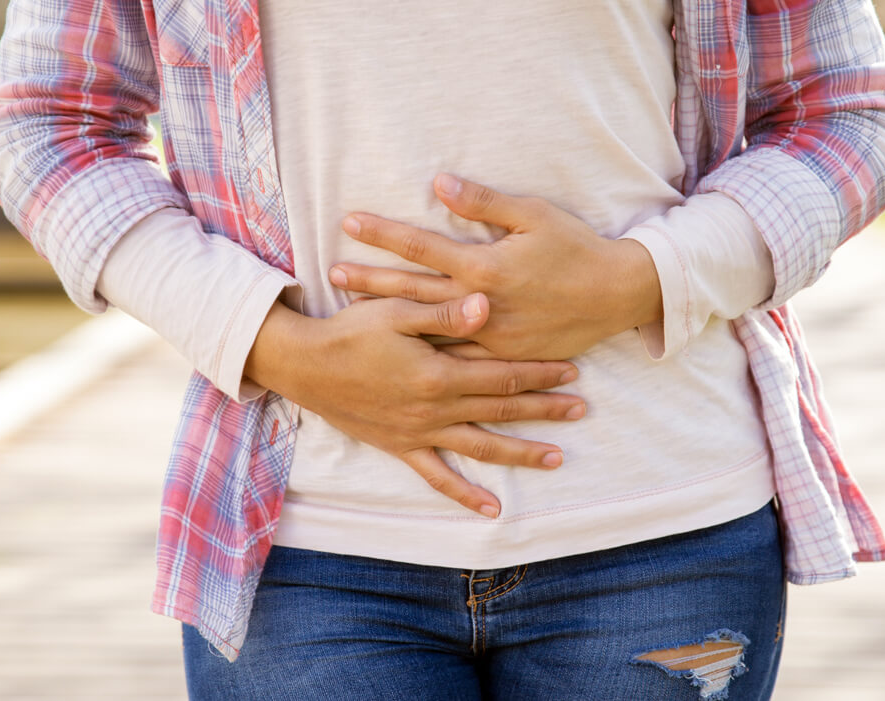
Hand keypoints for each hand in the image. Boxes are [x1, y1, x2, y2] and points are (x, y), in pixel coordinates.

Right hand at [245, 293, 584, 517]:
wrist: (304, 365)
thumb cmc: (349, 331)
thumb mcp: (395, 311)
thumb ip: (443, 312)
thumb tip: (487, 305)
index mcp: (438, 372)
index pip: (502, 374)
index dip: (539, 371)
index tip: (572, 369)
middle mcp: (434, 409)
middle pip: (501, 410)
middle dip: (544, 409)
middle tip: (581, 410)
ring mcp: (419, 433)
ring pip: (481, 446)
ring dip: (520, 452)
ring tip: (557, 458)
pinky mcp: (401, 447)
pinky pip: (437, 476)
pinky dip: (465, 494)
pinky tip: (491, 508)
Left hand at [329, 174, 662, 359]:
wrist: (616, 296)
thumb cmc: (576, 249)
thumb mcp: (534, 215)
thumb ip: (484, 202)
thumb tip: (440, 182)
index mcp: (485, 267)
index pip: (421, 246)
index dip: (383, 233)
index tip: (349, 222)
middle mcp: (480, 305)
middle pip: (412, 291)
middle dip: (370, 280)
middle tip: (332, 274)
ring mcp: (489, 336)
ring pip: (427, 329)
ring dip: (388, 319)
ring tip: (351, 312)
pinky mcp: (502, 357)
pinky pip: (456, 357)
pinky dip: (424, 351)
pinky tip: (398, 350)